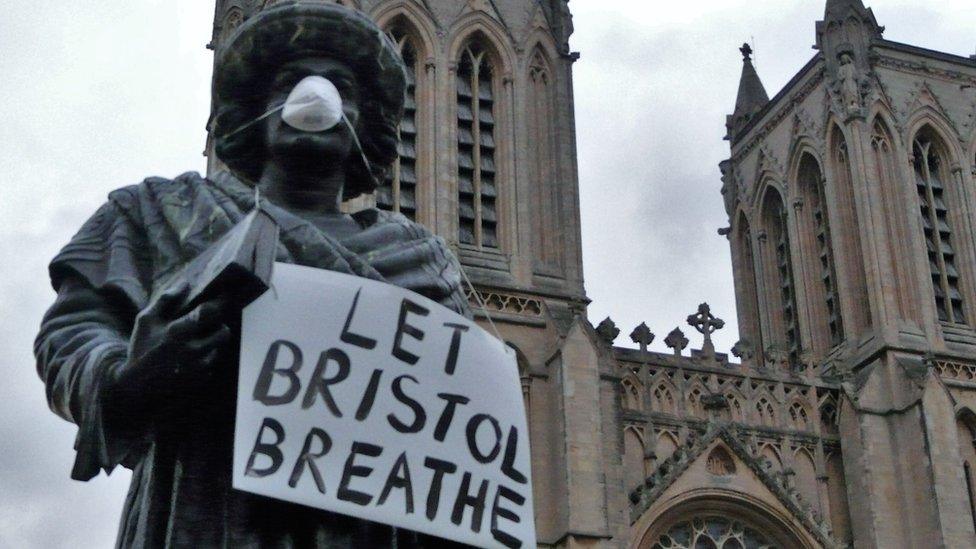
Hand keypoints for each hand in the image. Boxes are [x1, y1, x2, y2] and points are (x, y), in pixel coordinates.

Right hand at [107, 284, 234, 410]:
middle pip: (224, 332)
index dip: (218, 304)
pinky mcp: (201, 380)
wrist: (136, 386)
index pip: (211, 312)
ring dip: (211, 344)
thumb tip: (185, 283)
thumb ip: (165, 300)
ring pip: (219, 349)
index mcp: (178, 331)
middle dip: (219, 327)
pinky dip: (205, 360)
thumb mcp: (146, 321)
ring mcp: (199, 367)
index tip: (218, 301)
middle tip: (209, 326)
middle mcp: (193, 350)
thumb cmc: (141, 349)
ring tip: (196, 344)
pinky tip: (191, 360)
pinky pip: (212, 364)